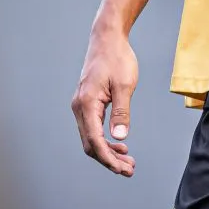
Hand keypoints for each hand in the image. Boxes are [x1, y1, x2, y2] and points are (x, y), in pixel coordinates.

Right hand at [71, 28, 138, 176]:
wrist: (108, 39)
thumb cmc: (117, 58)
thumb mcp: (124, 84)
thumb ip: (122, 111)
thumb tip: (119, 138)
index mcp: (86, 104)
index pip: (94, 141)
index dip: (108, 159)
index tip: (123, 169)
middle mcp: (79, 107)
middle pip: (91, 144)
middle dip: (109, 160)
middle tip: (130, 169)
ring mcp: (81, 106)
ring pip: (91, 138)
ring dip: (108, 152)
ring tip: (127, 161)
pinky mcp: (87, 103)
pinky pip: (93, 128)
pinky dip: (105, 140)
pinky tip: (120, 144)